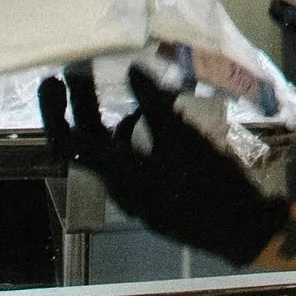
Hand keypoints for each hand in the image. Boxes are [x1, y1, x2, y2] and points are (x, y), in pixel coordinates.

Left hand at [41, 62, 290, 268]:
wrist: (244, 228)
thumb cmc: (210, 185)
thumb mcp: (182, 139)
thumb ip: (153, 104)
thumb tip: (132, 69)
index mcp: (118, 176)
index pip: (69, 146)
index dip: (54, 114)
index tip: (52, 81)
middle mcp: (122, 184)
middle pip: (89, 142)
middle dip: (83, 104)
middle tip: (84, 67)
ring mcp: (142, 188)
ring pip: (114, 146)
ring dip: (111, 113)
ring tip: (124, 80)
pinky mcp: (162, 187)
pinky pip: (137, 153)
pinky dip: (139, 127)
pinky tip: (158, 107)